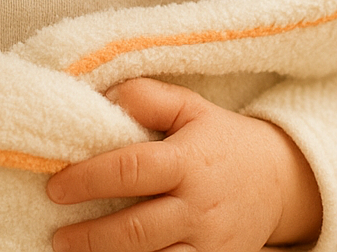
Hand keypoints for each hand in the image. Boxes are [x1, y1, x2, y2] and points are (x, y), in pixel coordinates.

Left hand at [46, 78, 321, 251]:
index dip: (89, 179)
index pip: (132, 170)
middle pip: (137, 229)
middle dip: (91, 237)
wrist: (280, 182)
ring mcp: (210, 243)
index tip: (56, 187)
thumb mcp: (191, 107)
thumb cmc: (222, 142)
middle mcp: (199, 206)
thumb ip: (148, 98)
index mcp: (190, 161)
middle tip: (59, 235)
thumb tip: (106, 99)